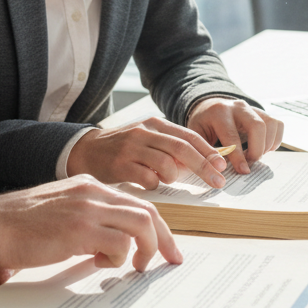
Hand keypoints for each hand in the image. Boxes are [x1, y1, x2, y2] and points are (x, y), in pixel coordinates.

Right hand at [0, 175, 181, 273]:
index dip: (157, 226)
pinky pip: (119, 243)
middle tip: (170, 260)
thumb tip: (114, 246)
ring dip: (144, 249)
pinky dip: (118, 257)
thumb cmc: (21, 225)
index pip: (136, 202)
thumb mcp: (63, 211)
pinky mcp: (79, 229)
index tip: (166, 247)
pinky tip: (98, 262)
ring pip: (141, 223)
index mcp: (90, 185)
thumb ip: (89, 220)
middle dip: (164, 239)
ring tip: (133, 266)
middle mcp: (93, 192)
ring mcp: (87, 208)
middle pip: (148, 211)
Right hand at [68, 116, 228, 189]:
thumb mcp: (148, 139)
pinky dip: (155, 184)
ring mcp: (131, 147)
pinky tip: (148, 183)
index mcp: (155, 123)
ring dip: (173, 176)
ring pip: (166, 164)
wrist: (86, 150)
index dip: (208, 151)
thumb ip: (171, 147)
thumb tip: (203, 162)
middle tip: (217, 182)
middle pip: (182, 149)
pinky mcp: (120, 165)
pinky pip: (148, 178)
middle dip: (203, 166)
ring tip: (166, 179)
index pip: (189, 136)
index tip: (222, 166)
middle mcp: (144, 132)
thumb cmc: (123, 148)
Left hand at [187, 97, 284, 173]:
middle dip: (257, 149)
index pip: (232, 135)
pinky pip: (277, 125)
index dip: (238, 156)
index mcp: (219, 112)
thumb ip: (205, 151)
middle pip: (257, 126)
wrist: (210, 107)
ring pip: (270, 125)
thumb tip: (215, 172)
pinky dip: (275, 140)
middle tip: (250, 163)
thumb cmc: (203, 124)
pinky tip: (263, 148)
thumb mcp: (196, 135)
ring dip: (266, 146)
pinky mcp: (262, 112)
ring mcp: (252, 108)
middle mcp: (238, 107)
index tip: (243, 171)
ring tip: (254, 156)